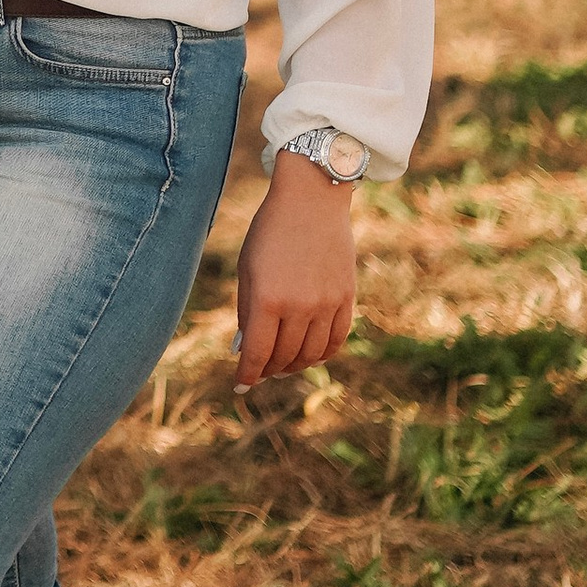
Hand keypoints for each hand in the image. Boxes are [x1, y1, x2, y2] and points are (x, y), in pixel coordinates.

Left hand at [233, 151, 356, 389]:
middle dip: (269, 370)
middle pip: (284, 357)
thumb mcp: (248, 268)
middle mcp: (300, 307)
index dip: (248, 374)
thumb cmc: (270, 232)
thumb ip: (247, 311)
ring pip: (311, 354)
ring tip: (282, 366)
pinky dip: (321, 354)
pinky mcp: (346, 299)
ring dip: (294, 365)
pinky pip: (335, 340)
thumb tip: (245, 350)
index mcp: (268, 299)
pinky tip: (309, 355)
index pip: (258, 353)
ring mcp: (326, 304)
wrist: (312, 200)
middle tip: (260, 372)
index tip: (240, 385)